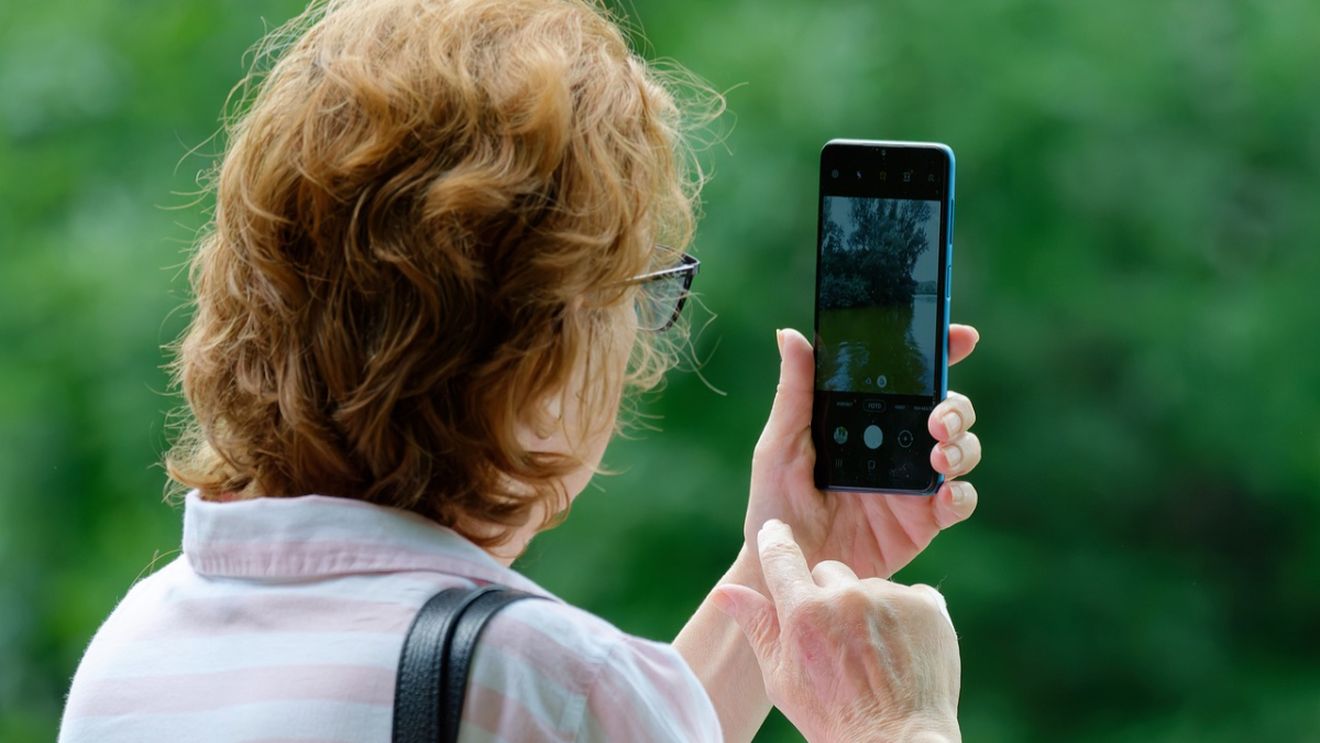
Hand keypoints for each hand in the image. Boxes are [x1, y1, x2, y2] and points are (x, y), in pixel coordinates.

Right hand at [714, 520, 960, 742]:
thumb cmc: (833, 717)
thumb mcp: (782, 678)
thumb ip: (757, 626)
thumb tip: (724, 592)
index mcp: (804, 613)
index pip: (780, 556)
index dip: (775, 540)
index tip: (774, 532)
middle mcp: (847, 597)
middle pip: (829, 571)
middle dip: (828, 595)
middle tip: (837, 640)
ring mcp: (891, 599)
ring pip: (870, 586)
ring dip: (869, 610)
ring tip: (874, 655)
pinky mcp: (928, 607)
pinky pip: (911, 596)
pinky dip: (906, 618)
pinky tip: (902, 652)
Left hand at [743, 326, 981, 580]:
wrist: (786, 571)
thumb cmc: (775, 506)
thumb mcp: (780, 445)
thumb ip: (794, 393)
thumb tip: (789, 334)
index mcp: (865, 419)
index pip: (910, 378)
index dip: (941, 353)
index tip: (959, 337)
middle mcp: (897, 445)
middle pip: (948, 410)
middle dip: (955, 407)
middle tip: (936, 418)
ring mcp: (914, 483)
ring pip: (962, 450)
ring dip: (961, 446)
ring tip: (938, 456)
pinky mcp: (923, 521)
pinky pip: (959, 502)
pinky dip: (960, 495)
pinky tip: (944, 495)